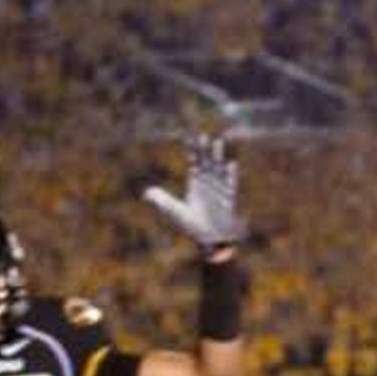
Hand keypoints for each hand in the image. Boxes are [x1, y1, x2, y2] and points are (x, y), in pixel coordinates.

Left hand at [141, 133, 246, 255]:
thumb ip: (162, 200)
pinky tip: (231, 164)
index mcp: (195, 185)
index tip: (190, 138)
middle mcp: (208, 185)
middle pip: (207, 162)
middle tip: (203, 135)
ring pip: (218, 169)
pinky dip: (230, 174)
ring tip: (218, 142)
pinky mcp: (228, 199)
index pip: (194, 164)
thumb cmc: (193, 227)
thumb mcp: (174, 211)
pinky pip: (230, 184)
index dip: (192, 152)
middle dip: (205, 150)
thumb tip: (145, 193)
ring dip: (218, 156)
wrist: (211, 240)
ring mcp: (219, 190)